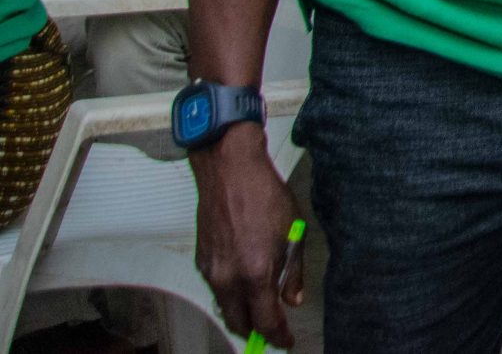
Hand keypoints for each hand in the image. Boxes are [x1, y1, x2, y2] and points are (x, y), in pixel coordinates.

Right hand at [193, 127, 304, 345]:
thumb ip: (293, 272)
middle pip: (239, 322)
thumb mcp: (294, 232)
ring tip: (260, 304)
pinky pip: (216, 288)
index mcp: (255, 273)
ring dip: (242, 310)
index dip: (278, 336)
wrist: (230, 171)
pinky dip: (230, 291)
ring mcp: (211, 270)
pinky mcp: (201, 260)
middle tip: (271, 329)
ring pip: (226, 305)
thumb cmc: (264, 195)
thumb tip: (292, 299)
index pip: (266, 321)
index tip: (286, 342)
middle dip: (256, 330)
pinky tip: (244, 280)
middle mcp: (228, 277)